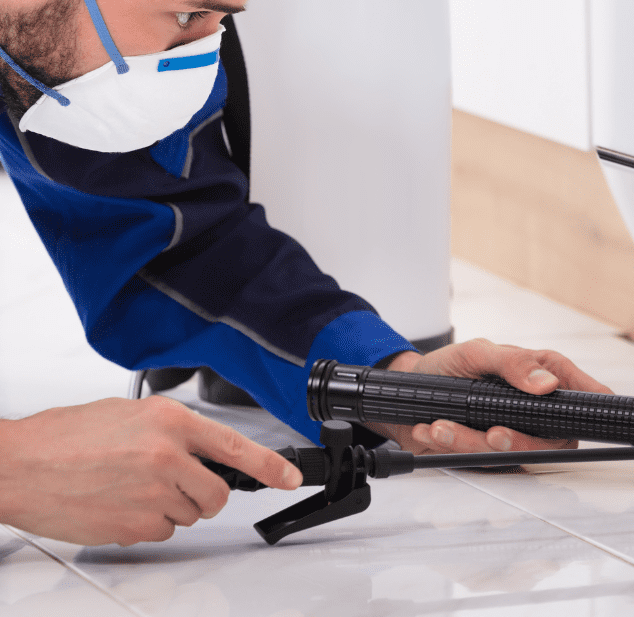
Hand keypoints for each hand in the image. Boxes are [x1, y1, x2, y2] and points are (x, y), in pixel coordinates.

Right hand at [0, 396, 301, 545]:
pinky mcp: (135, 524)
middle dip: (202, 495)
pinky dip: (145, 523)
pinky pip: (162, 532)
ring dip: (169, 507)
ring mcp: (153, 493)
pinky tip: (117, 503)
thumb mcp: (129, 415)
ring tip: (128, 487)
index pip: (236, 446)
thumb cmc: (64, 438)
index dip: (270, 466)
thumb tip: (202, 449)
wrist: (17, 466)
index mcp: (170, 421)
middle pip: (216, 493)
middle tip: (171, 484)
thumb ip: (172, 431)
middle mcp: (168, 456)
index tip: (290, 477)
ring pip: (188, 514)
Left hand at [366, 338, 612, 454]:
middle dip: (518, 442)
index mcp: (545, 376)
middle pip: (552, 440)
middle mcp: (535, 409)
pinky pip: (482, 462)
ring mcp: (514, 434)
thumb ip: (513, 363)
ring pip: (513, 455)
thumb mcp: (477, 353)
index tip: (576, 419)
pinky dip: (454, 448)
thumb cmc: (448, 366)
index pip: (585, 395)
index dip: (592, 410)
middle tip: (492, 434)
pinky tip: (433, 430)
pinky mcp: (489, 454)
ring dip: (472, 443)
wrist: (408, 391)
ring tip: (441, 426)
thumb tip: (547, 383)